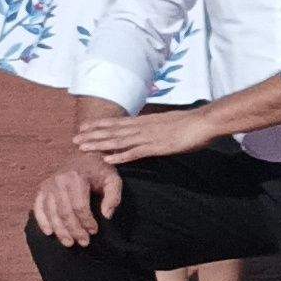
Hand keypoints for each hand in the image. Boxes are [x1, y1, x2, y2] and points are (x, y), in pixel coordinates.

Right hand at [30, 153, 121, 247]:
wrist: (84, 155)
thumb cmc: (101, 170)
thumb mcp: (113, 179)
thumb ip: (113, 196)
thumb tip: (106, 216)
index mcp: (76, 178)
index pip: (79, 206)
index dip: (86, 221)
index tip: (94, 232)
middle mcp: (58, 181)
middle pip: (64, 212)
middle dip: (74, 230)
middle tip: (84, 243)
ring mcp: (48, 185)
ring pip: (51, 212)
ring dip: (59, 230)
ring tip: (69, 243)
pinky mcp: (42, 188)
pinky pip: (38, 207)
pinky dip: (42, 221)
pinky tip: (49, 232)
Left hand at [71, 107, 218, 163]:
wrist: (206, 122)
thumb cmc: (192, 123)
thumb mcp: (170, 122)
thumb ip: (157, 127)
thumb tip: (150, 129)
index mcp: (146, 121)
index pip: (118, 122)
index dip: (100, 124)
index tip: (84, 126)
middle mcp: (144, 127)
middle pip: (113, 131)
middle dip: (93, 135)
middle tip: (74, 139)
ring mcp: (150, 136)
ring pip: (119, 140)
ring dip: (100, 144)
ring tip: (83, 147)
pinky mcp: (158, 147)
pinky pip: (136, 152)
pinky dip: (121, 156)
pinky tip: (108, 159)